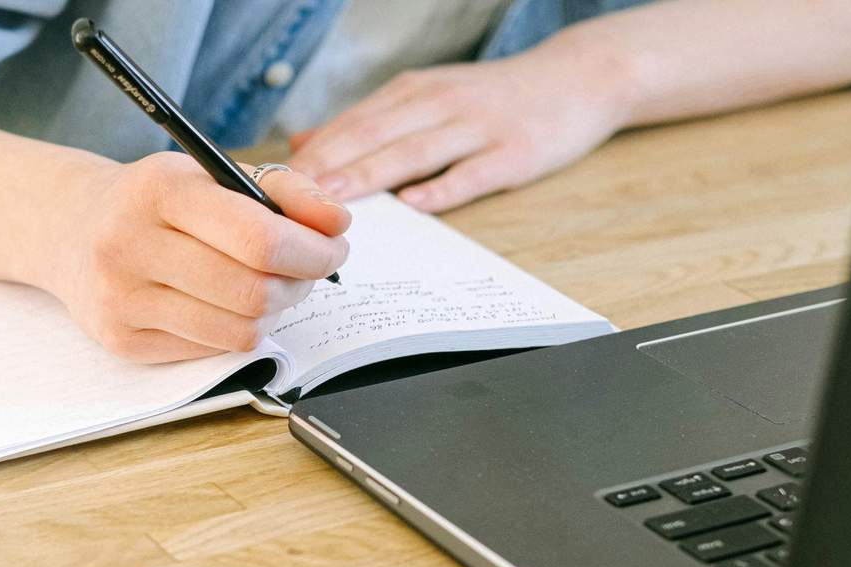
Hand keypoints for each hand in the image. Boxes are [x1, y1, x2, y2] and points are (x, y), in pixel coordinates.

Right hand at [49, 153, 349, 362]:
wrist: (69, 230)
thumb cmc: (154, 203)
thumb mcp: (210, 175)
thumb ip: (282, 190)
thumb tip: (337, 223)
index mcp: (159, 191)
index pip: (259, 238)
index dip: (312, 251)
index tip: (333, 247)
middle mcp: (131, 245)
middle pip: (254, 292)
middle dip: (300, 285)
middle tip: (307, 272)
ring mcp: (123, 300)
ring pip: (239, 332)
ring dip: (272, 313)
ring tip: (269, 288)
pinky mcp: (123, 341)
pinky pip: (212, 351)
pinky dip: (234, 331)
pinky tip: (226, 307)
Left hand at [288, 35, 633, 212]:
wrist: (577, 78)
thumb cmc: (491, 99)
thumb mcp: (425, 98)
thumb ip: (367, 123)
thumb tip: (304, 144)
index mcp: (413, 93)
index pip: (351, 124)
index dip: (311, 154)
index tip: (272, 183)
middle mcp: (439, 103)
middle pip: (373, 135)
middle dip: (327, 166)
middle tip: (287, 198)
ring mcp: (477, 128)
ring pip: (414, 151)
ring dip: (370, 175)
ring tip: (333, 201)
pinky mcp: (512, 152)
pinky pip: (473, 173)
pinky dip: (443, 188)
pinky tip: (415, 204)